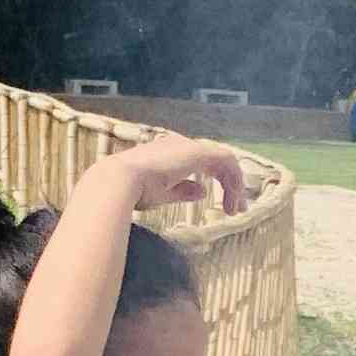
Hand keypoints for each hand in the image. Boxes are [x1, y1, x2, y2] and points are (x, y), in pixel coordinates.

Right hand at [97, 135, 249, 217]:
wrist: (118, 182)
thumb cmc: (132, 191)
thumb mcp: (163, 194)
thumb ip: (183, 191)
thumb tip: (202, 191)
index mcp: (169, 153)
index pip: (201, 163)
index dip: (217, 182)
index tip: (225, 206)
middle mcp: (179, 145)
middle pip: (215, 161)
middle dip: (230, 185)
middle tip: (237, 209)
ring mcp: (187, 146)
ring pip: (223, 161)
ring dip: (233, 185)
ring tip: (236, 210)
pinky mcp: (195, 152)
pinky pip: (225, 161)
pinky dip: (233, 180)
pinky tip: (233, 199)